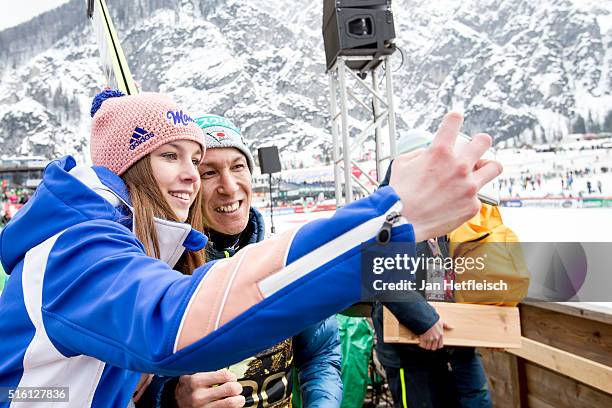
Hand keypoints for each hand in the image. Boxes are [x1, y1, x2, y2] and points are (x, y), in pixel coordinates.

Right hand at [175, 369, 244, 407]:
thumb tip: (223, 364)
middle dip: (237, 387)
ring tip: (237, 397)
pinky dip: (231, 407)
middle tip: (236, 387)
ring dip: (238, 399)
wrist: (176, 402)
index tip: (231, 377)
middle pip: (231, 389)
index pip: (224, 375)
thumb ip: (207, 368)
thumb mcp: (192, 373)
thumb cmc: (187, 386)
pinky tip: (228, 403)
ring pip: (231, 403)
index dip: (232, 376)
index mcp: (196, 381)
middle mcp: (199, 396)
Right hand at [389, 112, 502, 240]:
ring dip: (487, 166)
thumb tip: (428, 152)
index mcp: (439, 152)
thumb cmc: (399, 194)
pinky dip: (467, 197)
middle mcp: (458, 166)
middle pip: (483, 141)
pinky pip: (478, 196)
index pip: (454, 121)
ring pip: (494, 167)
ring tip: (479, 171)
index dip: (455, 119)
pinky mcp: (472, 205)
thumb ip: (420, 153)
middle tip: (475, 147)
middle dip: (479, 142)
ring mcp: (468, 187)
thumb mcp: (402, 163)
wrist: (401, 222)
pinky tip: (456, 202)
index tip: (455, 120)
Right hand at [418, 318, 453, 349]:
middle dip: (431, 346)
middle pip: (433, 348)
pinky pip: (423, 345)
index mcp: (440, 335)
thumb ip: (446, 325)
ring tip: (424, 342)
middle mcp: (436, 338)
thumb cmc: (432, 319)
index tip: (434, 344)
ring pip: (428, 347)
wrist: (425, 318)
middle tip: (429, 343)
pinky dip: (421, 344)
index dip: (437, 346)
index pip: (440, 345)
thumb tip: (452, 327)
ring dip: (426, 345)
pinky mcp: (423, 338)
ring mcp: (429, 339)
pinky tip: (421, 341)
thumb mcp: (441, 321)